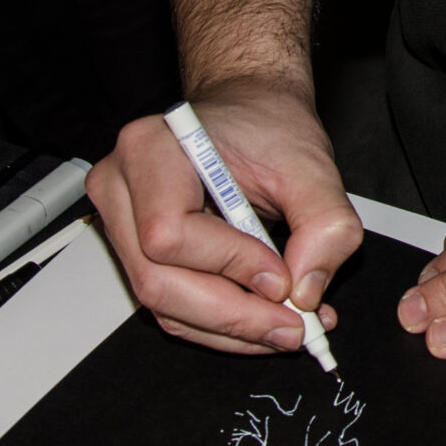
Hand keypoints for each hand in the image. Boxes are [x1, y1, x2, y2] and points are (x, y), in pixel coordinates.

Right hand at [86, 79, 363, 355]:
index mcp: (151, 148)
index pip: (170, 232)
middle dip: (232, 316)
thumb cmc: (267, 128)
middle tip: (294, 328)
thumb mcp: (312, 166)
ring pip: (162, 304)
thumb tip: (305, 292)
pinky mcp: (136, 252)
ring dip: (230, 329)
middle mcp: (120, 185)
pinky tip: (263, 318)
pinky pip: (170, 305)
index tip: (283, 281)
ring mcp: (120, 222)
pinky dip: (220, 323)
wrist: (249, 116)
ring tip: (287, 327)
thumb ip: (325, 225)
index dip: (229, 265)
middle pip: (157, 281)